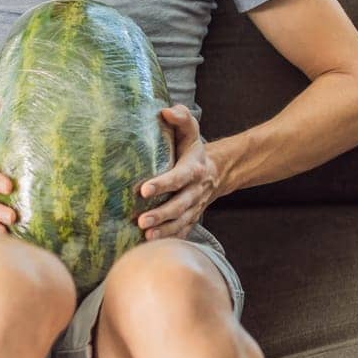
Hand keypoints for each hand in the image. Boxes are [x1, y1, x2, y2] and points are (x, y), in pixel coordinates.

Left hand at [135, 104, 219, 240]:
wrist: (216, 172)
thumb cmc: (193, 150)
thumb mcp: (190, 131)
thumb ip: (181, 118)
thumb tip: (165, 111)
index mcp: (193, 169)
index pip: (177, 177)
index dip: (162, 184)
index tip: (143, 190)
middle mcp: (195, 190)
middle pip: (180, 204)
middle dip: (162, 214)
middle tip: (141, 221)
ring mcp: (195, 207)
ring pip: (181, 221)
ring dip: (164, 230)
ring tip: (146, 235)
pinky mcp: (192, 218)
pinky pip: (183, 231)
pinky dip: (170, 239)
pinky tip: (153, 245)